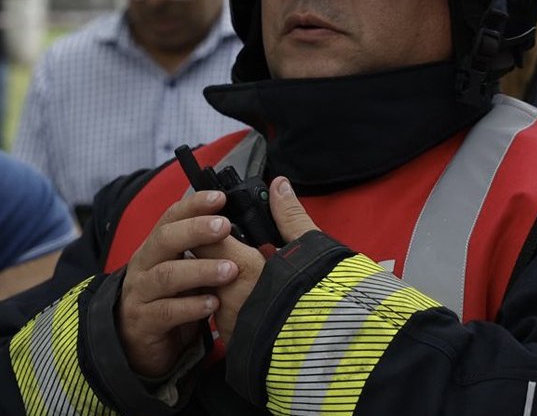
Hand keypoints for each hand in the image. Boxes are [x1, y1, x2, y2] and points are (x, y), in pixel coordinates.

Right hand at [116, 190, 239, 377]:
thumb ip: (203, 250)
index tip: (219, 198)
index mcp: (157, 247)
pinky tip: (213, 304)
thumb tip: (235, 225)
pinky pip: (166, 311)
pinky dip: (191, 306)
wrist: (139, 345)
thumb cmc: (169, 301)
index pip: (172, 217)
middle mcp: (144, 265)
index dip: (194, 205)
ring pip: (167, 275)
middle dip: (196, 230)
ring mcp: (140, 293)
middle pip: (165, 239)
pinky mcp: (142, 322)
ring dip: (201, 270)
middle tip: (225, 226)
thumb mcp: (185, 271)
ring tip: (229, 270)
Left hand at [194, 176, 317, 344]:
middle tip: (236, 247)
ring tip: (248, 274)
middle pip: (204, 265)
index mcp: (241, 266)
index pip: (204, 237)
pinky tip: (253, 300)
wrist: (331, 351)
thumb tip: (278, 185)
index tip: (221, 221)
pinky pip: (224, 316)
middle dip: (215, 255)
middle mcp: (226, 295)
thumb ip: (290, 215)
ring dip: (222, 281)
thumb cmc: (322, 298)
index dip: (210, 227)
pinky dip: (232, 304)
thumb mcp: (310, 247)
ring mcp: (229, 322)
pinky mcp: (236, 343)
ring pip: (212, 292)